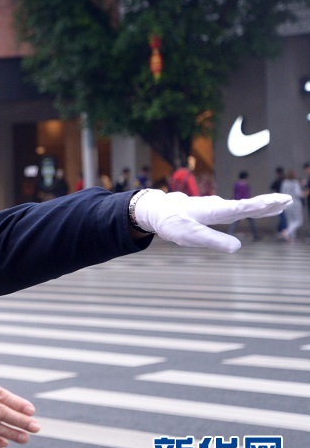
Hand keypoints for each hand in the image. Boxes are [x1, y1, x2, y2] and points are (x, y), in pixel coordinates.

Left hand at [134, 189, 291, 252]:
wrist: (159, 210)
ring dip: (265, 204)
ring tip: (284, 203)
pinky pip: (240, 208)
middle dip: (267, 203)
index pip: (238, 208)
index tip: (275, 202)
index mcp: (212, 211)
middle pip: (247, 205)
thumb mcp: (189, 235)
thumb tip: (237, 247)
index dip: (257, 206)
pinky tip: (264, 209)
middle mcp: (218, 206)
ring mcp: (219, 207)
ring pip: (245, 205)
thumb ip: (212, 240)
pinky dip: (255, 208)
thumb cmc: (173, 222)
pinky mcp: (218, 210)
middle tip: (288, 200)